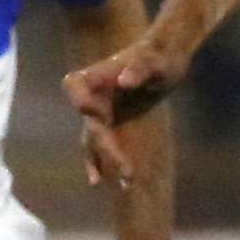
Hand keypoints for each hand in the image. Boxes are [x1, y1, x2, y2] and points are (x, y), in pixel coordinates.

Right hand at [63, 32, 187, 187]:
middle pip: (92, 125)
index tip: (95, 112)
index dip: (81, 101)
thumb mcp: (154, 60)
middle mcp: (92, 94)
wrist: (164, 59)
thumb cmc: (158, 55)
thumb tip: (123, 80)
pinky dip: (104, 162)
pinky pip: (101, 145)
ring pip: (94, 140)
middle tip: (128, 172)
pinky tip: (111, 182)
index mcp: (96, 75)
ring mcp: (99, 110)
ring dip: (105, 162)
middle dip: (106, 149)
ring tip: (124, 184)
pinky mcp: (109, 122)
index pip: (74, 86)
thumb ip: (139, 67)